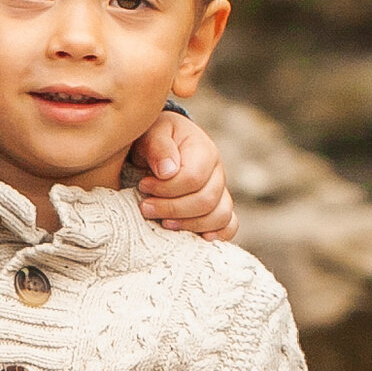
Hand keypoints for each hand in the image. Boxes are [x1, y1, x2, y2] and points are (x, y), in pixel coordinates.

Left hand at [129, 110, 235, 241]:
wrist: (162, 147)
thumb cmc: (156, 139)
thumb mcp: (152, 133)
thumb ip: (158, 146)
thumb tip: (167, 171)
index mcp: (204, 150)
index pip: (193, 178)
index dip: (166, 188)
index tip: (142, 186)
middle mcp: (218, 173)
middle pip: (206, 201)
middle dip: (172, 208)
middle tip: (145, 208)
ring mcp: (221, 192)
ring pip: (219, 216)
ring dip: (188, 225)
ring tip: (163, 223)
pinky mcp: (219, 208)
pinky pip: (229, 225)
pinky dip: (217, 234)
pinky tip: (196, 237)